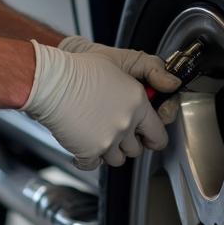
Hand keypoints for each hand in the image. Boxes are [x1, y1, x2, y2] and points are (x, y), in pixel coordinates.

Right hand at [20, 40, 168, 169]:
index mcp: (137, 103)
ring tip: (97, 130)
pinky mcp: (88, 152)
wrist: (50, 81)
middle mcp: (126, 124)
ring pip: (117, 159)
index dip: (152, 134)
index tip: (145, 133)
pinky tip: (82, 140)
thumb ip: (152, 68)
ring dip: (109, 149)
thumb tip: (173, 83)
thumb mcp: (120, 59)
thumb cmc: (80, 68)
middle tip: (114, 126)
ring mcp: (107, 141)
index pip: (159, 135)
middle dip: (128, 141)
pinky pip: (93, 165)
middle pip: (136, 149)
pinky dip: (87, 158)